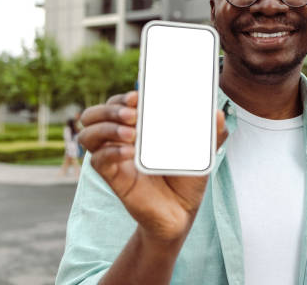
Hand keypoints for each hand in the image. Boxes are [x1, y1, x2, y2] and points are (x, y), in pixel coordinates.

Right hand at [78, 91, 227, 243]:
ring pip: (88, 134)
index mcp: (138, 126)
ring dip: (106, 128)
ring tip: (132, 133)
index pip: (118, 102)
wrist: (182, 211)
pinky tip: (129, 152)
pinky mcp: (114, 178)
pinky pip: (98, 160)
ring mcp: (115, 158)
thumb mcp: (202, 152)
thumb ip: (212, 133)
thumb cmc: (188, 176)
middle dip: (110, 108)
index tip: (138, 95)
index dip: (123, 96)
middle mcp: (121, 138)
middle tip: (133, 114)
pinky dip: (111, 152)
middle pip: (94, 114)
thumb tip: (218, 113)